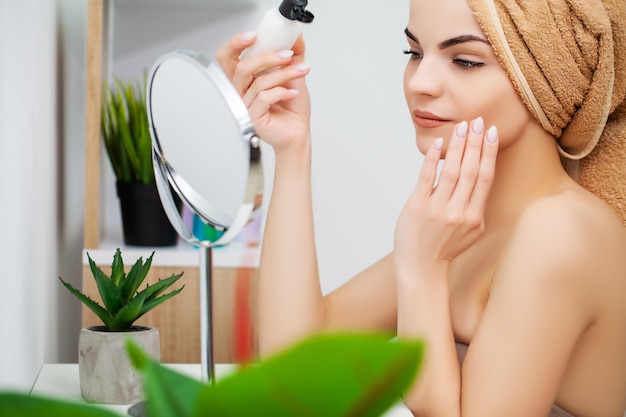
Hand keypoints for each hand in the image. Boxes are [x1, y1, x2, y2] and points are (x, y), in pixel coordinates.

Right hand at [215, 32, 311, 152]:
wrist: (299, 131)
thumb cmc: (292, 108)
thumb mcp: (293, 74)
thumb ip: (294, 54)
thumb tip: (295, 35)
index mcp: (246, 78)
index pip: (227, 57)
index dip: (235, 44)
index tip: (254, 36)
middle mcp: (242, 91)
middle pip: (241, 67)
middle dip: (266, 57)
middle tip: (287, 55)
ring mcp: (246, 105)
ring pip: (258, 82)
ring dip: (284, 74)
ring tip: (301, 72)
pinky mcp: (253, 117)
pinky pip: (263, 98)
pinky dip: (282, 92)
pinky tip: (292, 94)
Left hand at [394, 118, 498, 276]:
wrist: (421, 268)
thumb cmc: (445, 248)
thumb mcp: (470, 232)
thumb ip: (475, 207)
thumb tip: (479, 179)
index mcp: (475, 217)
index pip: (485, 178)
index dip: (489, 153)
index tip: (491, 133)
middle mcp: (458, 212)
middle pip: (470, 170)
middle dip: (475, 143)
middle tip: (478, 121)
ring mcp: (437, 209)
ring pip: (451, 171)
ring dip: (457, 146)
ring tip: (461, 127)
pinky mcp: (417, 207)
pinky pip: (426, 178)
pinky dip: (433, 159)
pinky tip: (438, 144)